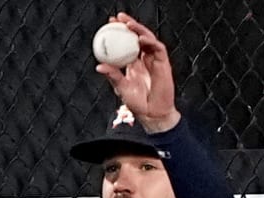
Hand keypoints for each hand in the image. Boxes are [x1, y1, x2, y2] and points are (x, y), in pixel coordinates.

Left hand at [95, 13, 181, 133]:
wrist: (152, 114)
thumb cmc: (137, 103)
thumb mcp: (121, 88)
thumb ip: (112, 75)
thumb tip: (99, 66)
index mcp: (133, 63)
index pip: (126, 42)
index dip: (119, 31)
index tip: (110, 23)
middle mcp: (144, 59)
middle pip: (137, 36)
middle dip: (129, 24)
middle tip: (119, 17)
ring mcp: (154, 60)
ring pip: (148, 39)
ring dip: (139, 29)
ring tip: (128, 24)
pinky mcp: (164, 64)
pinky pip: (158, 48)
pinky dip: (150, 41)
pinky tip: (141, 38)